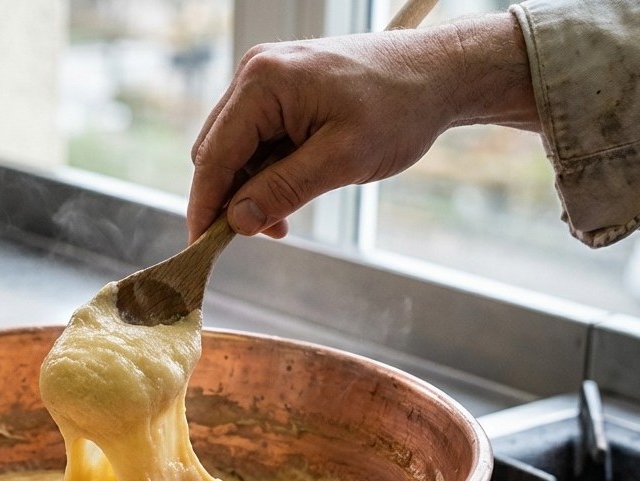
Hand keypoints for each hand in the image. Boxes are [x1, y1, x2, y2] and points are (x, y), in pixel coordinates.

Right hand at [187, 13, 537, 241]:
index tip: (200, 247)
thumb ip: (283, 191)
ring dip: (253, 187)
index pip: (214, 155)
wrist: (440, 73)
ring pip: (236, 149)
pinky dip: (268, 170)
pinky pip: (258, 138)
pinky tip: (292, 190)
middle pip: (218, 152)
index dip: (205, 205)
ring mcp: (267, 78)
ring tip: (285, 218)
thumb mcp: (342, 159)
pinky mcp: (282, 88)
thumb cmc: (400, 107)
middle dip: (232, 198)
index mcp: (263, 82)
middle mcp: (256, 73)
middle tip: (265, 234)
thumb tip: (236, 222)